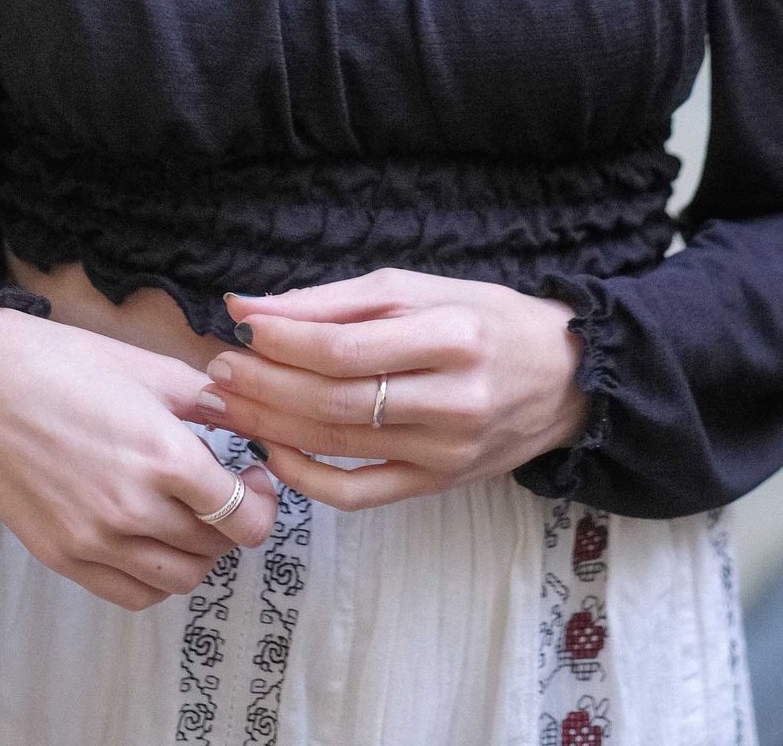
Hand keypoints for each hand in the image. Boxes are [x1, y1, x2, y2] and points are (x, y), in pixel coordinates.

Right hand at [0, 307, 279, 608]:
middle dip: (233, 522)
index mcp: (162, 457)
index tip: (254, 477)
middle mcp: (132, 511)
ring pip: (179, 580)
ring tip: (188, 514)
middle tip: (223, 488)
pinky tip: (152, 538)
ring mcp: (94, 543)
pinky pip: (133, 595)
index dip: (262, 501)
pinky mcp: (63, 559)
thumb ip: (210, 401)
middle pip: (215, 549)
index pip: (244, 516)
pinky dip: (157, 577)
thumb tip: (255, 416)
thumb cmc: (67, 363)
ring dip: (198, 552)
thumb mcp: (150, 368)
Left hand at [203, 268, 590, 510]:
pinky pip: (357, 493)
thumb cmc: (486, 320)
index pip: (346, 348)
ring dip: (270, 423)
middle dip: (264, 384)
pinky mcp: (437, 486)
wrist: (564, 379)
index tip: (243, 325)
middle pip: (335, 400)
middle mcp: (452, 400)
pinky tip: (272, 449)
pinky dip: (306, 476)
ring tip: (230, 401)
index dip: (284, 340)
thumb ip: (335, 301)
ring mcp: (445, 452)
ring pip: (338, 445)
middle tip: (218, 370)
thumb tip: (251, 307)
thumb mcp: (421, 289)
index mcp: (452, 336)